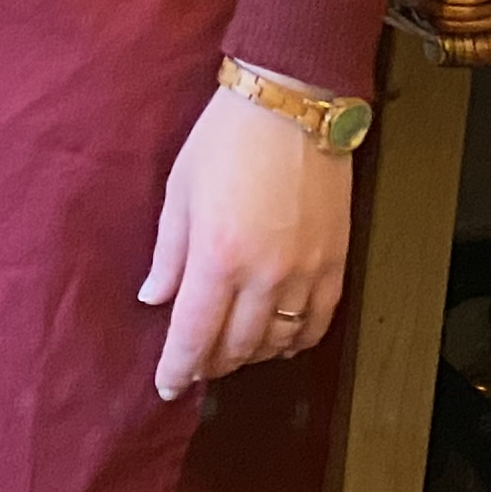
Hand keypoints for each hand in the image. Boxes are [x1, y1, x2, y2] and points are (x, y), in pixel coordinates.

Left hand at [138, 85, 355, 399]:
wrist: (293, 104)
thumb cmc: (227, 138)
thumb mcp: (180, 190)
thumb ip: (168, 253)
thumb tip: (155, 298)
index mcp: (217, 255)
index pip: (194, 334)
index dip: (178, 368)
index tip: (168, 387)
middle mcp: (264, 273)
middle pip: (236, 346)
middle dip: (210, 364)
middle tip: (195, 365)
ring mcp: (305, 272)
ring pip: (277, 342)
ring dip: (250, 355)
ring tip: (231, 351)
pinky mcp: (335, 263)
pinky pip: (316, 323)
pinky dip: (295, 341)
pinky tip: (278, 340)